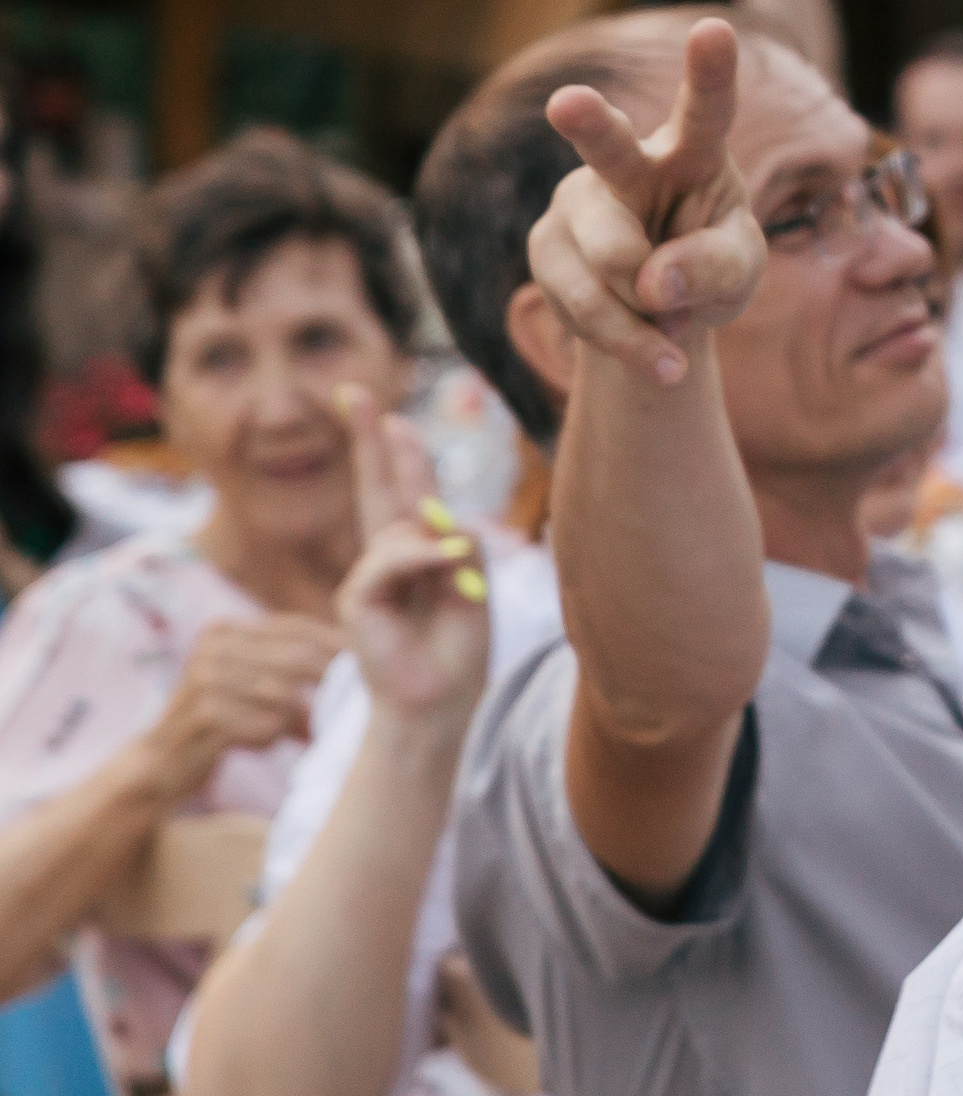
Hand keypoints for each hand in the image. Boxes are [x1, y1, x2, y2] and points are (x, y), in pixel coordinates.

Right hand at [146, 612, 341, 795]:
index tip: (367, 671)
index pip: (298, 629)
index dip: (337, 649)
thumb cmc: (226, 722)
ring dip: (303, 720)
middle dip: (330, 687)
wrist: (161, 764)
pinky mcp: (202, 715)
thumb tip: (360, 661)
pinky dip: (273, 738)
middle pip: (297, 660)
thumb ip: (293, 665)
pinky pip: (267, 725)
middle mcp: (210, 646)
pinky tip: (263, 745)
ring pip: (285, 695)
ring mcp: (203, 678)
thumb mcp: (255, 685)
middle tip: (352, 709)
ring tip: (307, 733)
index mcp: (225, 629)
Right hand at [333, 386, 489, 732]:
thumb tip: (433, 525)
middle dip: (367, 439)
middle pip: (376, 487)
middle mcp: (386, 558)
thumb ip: (455, 546)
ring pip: (399, 531)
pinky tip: (445, 567)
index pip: (403, 491)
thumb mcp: (473, 586)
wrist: (441, 704)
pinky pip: (388, 562)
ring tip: (459, 582)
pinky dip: (420, 560)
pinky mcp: (355, 600)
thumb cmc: (459, 649)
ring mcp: (367, 577)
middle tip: (355, 391)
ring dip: (435, 549)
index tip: (389, 414)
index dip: (395, 453)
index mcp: (416, 551)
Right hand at [533, 19, 766, 383]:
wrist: (659, 313)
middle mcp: (630, 162)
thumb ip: (716, 269)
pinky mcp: (547, 247)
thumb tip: (655, 283)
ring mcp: (580, 201)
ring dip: (652, 312)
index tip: (714, 30)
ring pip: (612, 257)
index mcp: (695, 151)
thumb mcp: (740, 274)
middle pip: (611, 146)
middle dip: (591, 123)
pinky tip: (648, 342)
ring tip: (676, 331)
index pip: (707, 110)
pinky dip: (629, 340)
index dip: (710, 71)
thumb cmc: (712, 268)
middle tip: (569, 103)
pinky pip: (588, 306)